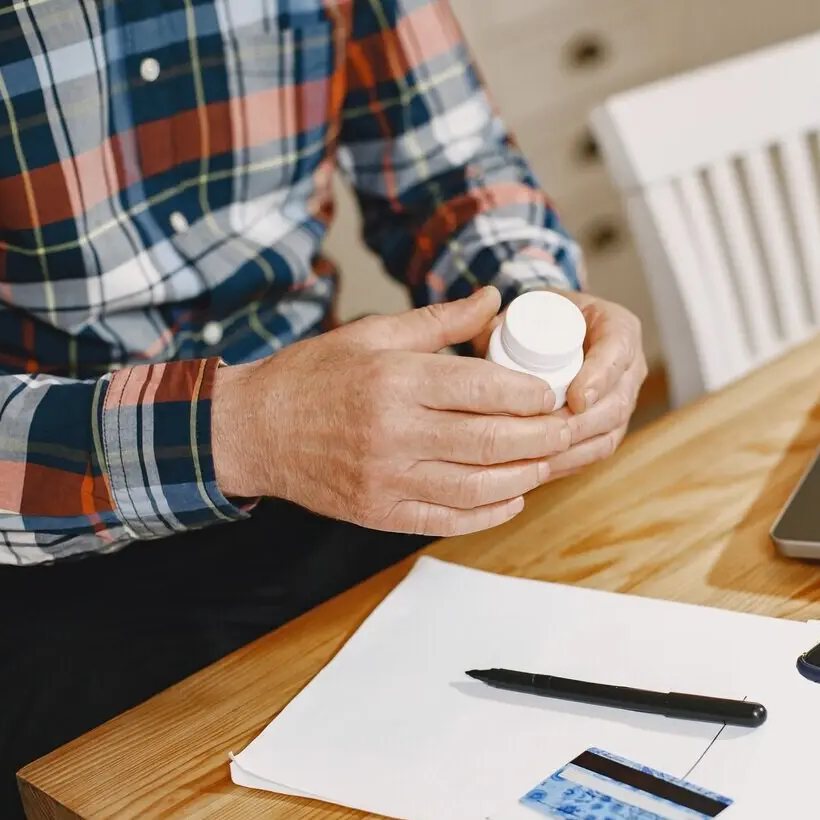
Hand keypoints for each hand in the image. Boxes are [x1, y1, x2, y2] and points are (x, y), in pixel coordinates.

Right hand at [212, 287, 571, 535]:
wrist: (253, 430)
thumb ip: (439, 320)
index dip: (530, 395)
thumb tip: (493, 299)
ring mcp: (386, 478)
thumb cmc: (315, 376)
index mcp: (396, 380)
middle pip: (490, 441)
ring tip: (546, 463)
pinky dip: (487, 513)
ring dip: (523, 477)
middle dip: (540, 438)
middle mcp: (393, 432)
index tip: (552, 392)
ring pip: (476, 486)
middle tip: (565, 430)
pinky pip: (447, 520)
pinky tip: (511, 497)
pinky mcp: (378, 513)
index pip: (484, 389)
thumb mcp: (374, 334)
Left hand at [473, 289, 646, 477]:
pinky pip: (597, 453)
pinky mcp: (610, 428)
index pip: (617, 353)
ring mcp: (622, 401)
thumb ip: (502, 320)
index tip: (576, 398)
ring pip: (609, 435)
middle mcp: (628, 367)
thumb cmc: (540, 319)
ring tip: (538, 456)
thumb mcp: (527, 309)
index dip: (600, 378)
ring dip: (573, 450)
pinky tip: (540, 469)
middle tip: (547, 434)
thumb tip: (480, 341)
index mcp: (617, 328)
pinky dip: (569, 462)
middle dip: (582, 425)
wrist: (552, 334)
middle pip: (617, 404)